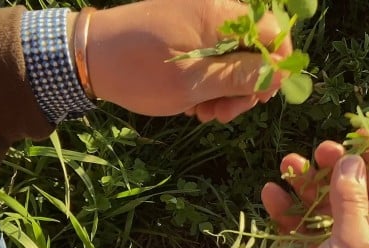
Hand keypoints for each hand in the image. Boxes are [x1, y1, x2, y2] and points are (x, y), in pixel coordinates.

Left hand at [83, 0, 291, 121]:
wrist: (86, 58)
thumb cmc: (141, 71)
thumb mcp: (196, 82)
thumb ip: (243, 77)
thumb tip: (282, 75)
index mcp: (219, 14)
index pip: (273, 31)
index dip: (276, 66)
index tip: (262, 96)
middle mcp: (213, 11)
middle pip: (254, 49)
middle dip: (245, 86)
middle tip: (226, 114)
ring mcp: (198, 21)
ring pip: (233, 59)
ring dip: (226, 91)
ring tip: (206, 114)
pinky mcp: (185, 34)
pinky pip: (212, 58)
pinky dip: (209, 83)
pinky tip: (195, 103)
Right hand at [261, 139, 368, 247]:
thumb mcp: (355, 245)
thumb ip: (352, 201)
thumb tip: (352, 162)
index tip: (360, 133)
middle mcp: (358, 237)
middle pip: (348, 190)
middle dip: (334, 167)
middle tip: (320, 151)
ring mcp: (326, 245)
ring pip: (316, 202)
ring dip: (302, 182)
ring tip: (288, 165)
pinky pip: (290, 222)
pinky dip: (281, 206)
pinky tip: (270, 193)